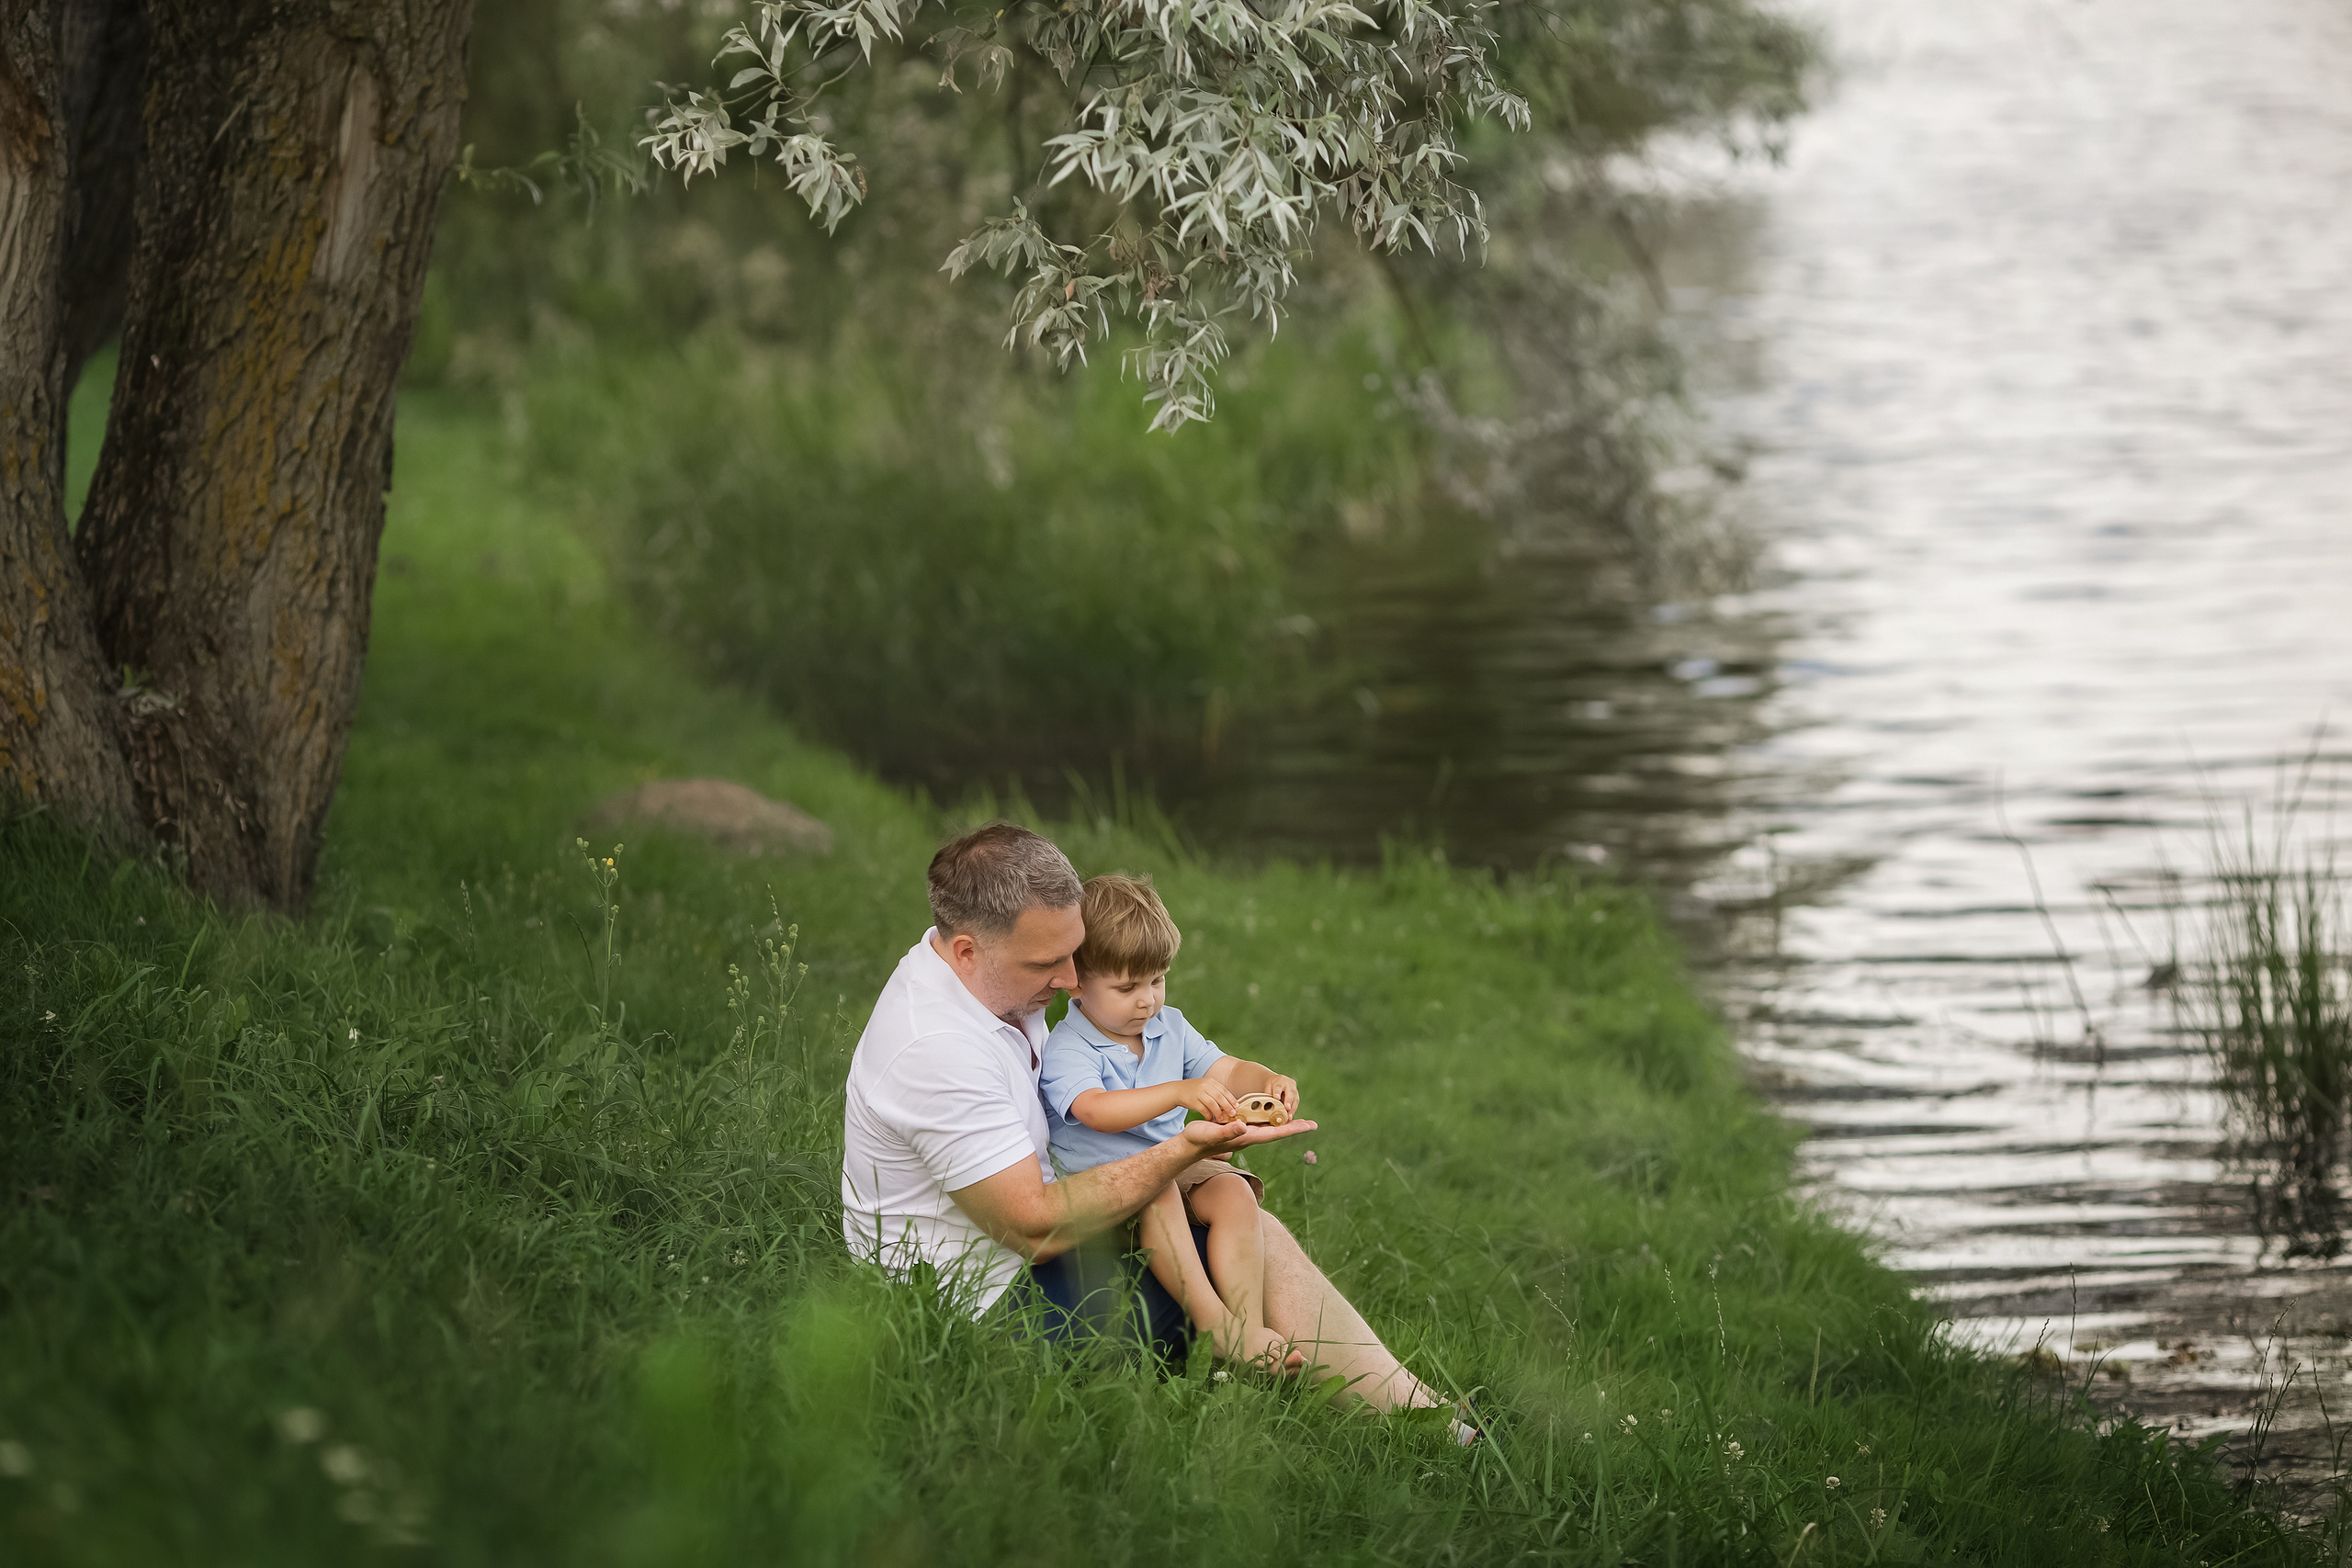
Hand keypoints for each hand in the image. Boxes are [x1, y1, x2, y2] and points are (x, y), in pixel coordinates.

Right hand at [1177, 1077, 1242, 1123]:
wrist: (1177, 1090)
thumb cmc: (1194, 1091)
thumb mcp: (1206, 1086)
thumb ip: (1216, 1092)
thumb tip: (1230, 1102)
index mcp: (1210, 1082)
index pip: (1224, 1090)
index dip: (1231, 1099)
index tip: (1237, 1106)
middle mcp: (1205, 1086)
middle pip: (1219, 1097)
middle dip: (1227, 1106)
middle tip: (1233, 1114)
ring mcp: (1198, 1093)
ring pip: (1212, 1104)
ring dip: (1218, 1112)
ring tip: (1222, 1119)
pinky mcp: (1192, 1101)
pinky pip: (1203, 1109)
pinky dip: (1208, 1115)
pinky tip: (1210, 1119)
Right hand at [1181, 1117, 1317, 1153]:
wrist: (1189, 1146)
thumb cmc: (1199, 1140)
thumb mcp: (1213, 1133)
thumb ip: (1228, 1131)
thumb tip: (1244, 1127)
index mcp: (1247, 1136)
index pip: (1275, 1133)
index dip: (1292, 1129)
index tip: (1308, 1125)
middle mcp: (1249, 1136)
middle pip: (1277, 1131)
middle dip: (1294, 1126)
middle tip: (1312, 1123)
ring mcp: (1244, 1134)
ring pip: (1269, 1128)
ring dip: (1284, 1123)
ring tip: (1298, 1119)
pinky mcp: (1238, 1129)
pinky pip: (1259, 1124)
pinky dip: (1270, 1119)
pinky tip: (1273, 1115)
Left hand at [1263, 1073, 1299, 1113]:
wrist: (1280, 1081)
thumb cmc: (1273, 1085)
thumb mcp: (1269, 1086)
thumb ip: (1268, 1093)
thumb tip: (1268, 1104)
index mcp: (1281, 1080)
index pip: (1278, 1086)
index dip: (1277, 1092)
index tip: (1276, 1097)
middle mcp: (1290, 1085)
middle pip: (1290, 1092)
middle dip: (1289, 1100)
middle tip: (1287, 1107)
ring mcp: (1295, 1091)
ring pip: (1295, 1099)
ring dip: (1292, 1109)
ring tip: (1288, 1116)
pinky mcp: (1296, 1097)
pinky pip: (1296, 1104)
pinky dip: (1293, 1111)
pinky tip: (1290, 1117)